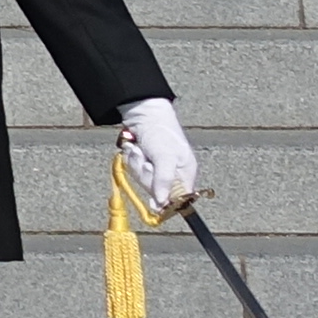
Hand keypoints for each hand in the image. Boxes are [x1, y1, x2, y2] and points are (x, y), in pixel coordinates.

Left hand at [120, 96, 201, 216]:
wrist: (143, 113)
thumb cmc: (161, 132)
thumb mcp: (165, 157)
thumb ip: (165, 180)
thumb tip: (163, 203)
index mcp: (186, 173)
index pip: (179, 199)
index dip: (166, 201)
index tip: (155, 202)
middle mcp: (173, 173)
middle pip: (157, 191)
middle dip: (147, 175)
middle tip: (146, 161)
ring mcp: (157, 168)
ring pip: (143, 179)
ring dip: (137, 164)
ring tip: (140, 150)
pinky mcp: (144, 162)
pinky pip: (134, 170)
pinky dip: (131, 159)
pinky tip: (134, 149)